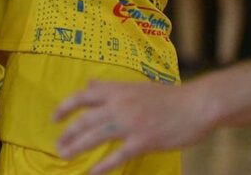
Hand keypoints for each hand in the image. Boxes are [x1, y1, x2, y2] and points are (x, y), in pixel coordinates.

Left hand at [55, 80, 207, 173]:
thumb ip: (112, 87)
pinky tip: (92, 172)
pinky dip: (103, 165)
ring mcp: (131, 123)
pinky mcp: (143, 141)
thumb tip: (89, 83)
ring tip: (64, 156)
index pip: (83, 95)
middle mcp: (120, 104)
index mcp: (119, 90)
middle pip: (85, 119)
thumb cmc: (169, 96)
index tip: (54, 118)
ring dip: (77, 147)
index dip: (65, 106)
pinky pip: (117, 155)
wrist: (196, 105)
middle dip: (67, 133)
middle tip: (57, 146)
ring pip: (95, 136)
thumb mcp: (137, 86)